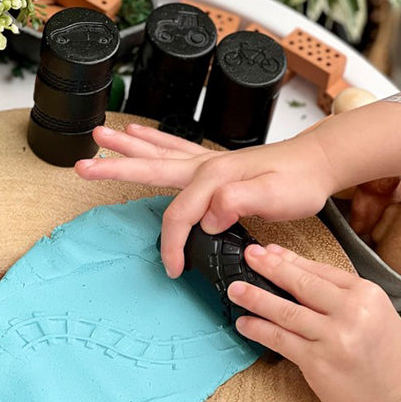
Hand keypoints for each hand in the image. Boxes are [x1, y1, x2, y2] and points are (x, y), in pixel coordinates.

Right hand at [75, 123, 337, 276]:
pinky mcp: (214, 163)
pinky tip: (142, 134)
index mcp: (215, 178)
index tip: (174, 267)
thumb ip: (240, 200)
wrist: (318, 163)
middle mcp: (206, 166)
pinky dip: (154, 141)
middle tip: (83, 166)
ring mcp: (208, 161)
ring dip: (127, 145)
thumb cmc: (299, 181)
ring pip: (157, 151)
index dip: (172, 244)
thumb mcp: (276, 196)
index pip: (179, 215)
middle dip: (114, 167)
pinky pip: (174, 149)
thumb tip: (210, 215)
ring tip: (100, 135)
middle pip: (150, 166)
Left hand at [228, 244, 400, 401]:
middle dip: (270, 267)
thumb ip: (342, 297)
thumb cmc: (389, 362)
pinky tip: (244, 323)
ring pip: (285, 311)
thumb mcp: (376, 317)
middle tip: (248, 256)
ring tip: (235, 289)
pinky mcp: (318, 362)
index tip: (269, 251)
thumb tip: (298, 273)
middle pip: (301, 283)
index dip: (290, 259)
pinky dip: (259, 329)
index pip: (321, 270)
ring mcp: (334, 338)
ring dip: (255, 298)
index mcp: (368, 295)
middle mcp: (352, 312)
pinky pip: (280, 340)